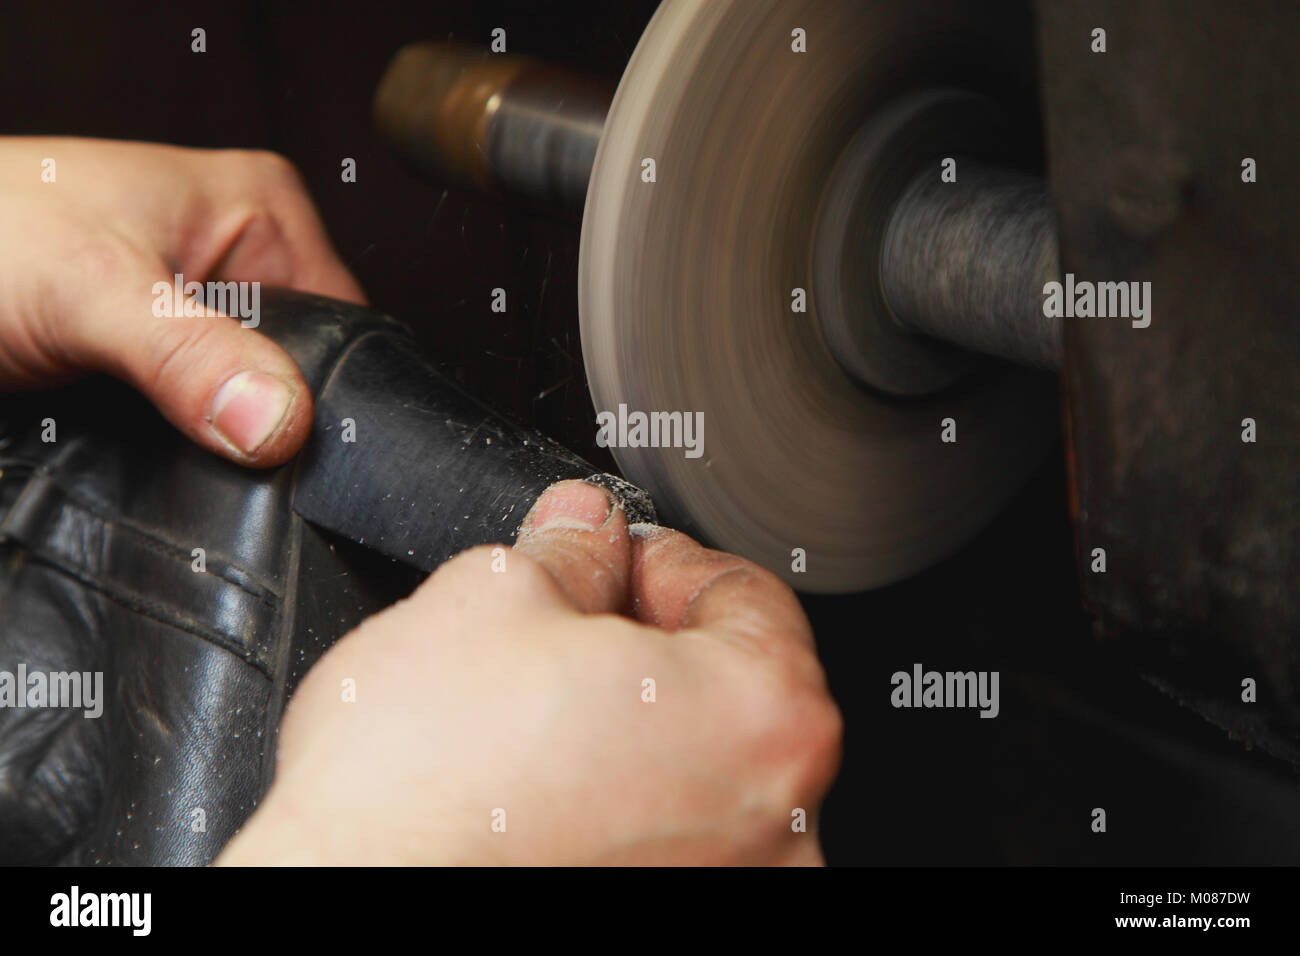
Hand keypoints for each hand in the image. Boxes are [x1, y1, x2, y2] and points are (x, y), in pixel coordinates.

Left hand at [0, 137, 363, 465]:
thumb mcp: (91, 290)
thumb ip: (188, 354)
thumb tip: (277, 419)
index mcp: (259, 213)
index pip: (344, 323)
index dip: (326, 392)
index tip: (294, 444)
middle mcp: (238, 267)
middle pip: (302, 377)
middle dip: (267, 427)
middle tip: (216, 446)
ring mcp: (199, 325)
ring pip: (250, 413)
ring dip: (218, 446)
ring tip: (171, 445)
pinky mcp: (161, 373)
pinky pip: (202, 432)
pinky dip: (184, 458)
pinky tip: (158, 457)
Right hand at [218, 480, 842, 864]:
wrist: (337, 902)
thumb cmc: (417, 793)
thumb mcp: (490, 599)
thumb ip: (569, 548)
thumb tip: (586, 527)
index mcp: (765, 719)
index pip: (748, 594)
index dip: (663, 560)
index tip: (615, 559)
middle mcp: (778, 827)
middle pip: (729, 688)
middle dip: (646, 642)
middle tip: (564, 629)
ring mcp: (728, 888)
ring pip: (695, 769)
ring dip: (631, 728)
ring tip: (537, 720)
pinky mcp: (674, 926)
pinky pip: (664, 840)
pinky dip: (618, 808)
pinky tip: (541, 794)